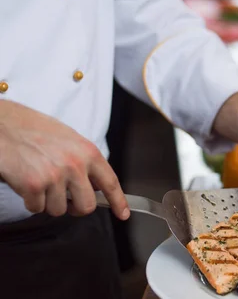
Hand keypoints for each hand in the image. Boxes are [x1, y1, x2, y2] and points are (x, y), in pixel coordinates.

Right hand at [0, 100, 128, 219]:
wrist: (4, 126)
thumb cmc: (34, 130)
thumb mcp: (69, 139)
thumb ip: (84, 160)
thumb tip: (96, 183)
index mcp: (88, 152)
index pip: (110, 182)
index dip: (118, 201)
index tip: (123, 214)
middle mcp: (75, 165)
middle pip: (86, 206)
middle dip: (75, 207)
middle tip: (66, 198)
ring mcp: (55, 176)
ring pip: (59, 210)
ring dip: (48, 201)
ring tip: (40, 180)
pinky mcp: (34, 185)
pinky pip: (37, 208)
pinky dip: (30, 201)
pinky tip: (26, 182)